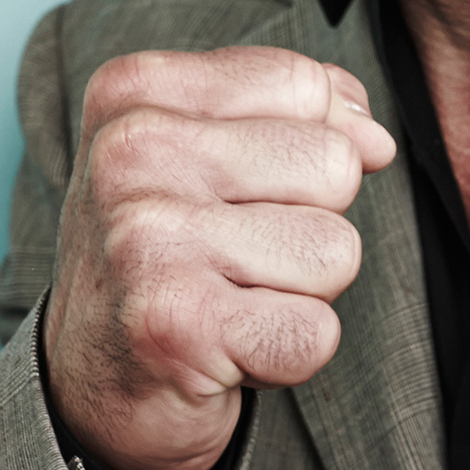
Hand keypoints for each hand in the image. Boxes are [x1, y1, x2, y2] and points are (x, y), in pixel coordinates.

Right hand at [42, 46, 396, 469]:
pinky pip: (317, 331)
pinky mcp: (176, 326)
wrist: (94, 383)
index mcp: (137, 91)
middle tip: (232, 259)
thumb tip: (376, 140)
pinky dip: (291, 353)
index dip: (305, 149)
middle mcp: (131, 153)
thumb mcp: (212, 150)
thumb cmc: (166, 256)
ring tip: (228, 301)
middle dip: (309, 223)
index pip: (305, 86)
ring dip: (299, 292)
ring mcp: (147, 238)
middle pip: (333, 166)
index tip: (237, 195)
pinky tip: (227, 348)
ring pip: (336, 250)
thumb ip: (301, 114)